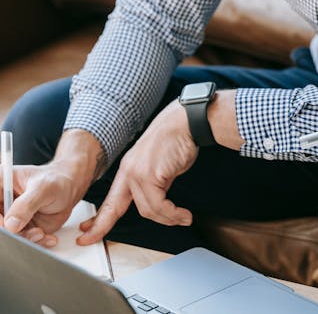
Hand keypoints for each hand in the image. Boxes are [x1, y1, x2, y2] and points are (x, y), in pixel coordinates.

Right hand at [1, 163, 86, 246]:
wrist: (69, 189)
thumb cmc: (56, 181)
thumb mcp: (43, 188)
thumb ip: (27, 204)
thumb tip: (11, 224)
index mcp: (0, 184)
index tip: (8, 226)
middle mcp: (1, 202)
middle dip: (11, 233)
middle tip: (28, 232)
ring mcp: (10, 217)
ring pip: (9, 234)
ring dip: (25, 239)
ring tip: (41, 233)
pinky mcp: (20, 228)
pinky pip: (22, 240)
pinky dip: (35, 242)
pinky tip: (46, 237)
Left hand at [78, 101, 197, 243]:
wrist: (185, 122)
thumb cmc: (177, 139)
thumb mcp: (160, 164)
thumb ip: (156, 182)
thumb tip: (162, 197)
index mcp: (129, 169)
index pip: (111, 199)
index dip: (99, 218)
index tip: (87, 230)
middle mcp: (129, 171)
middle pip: (115, 208)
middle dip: (101, 226)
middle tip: (92, 240)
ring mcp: (138, 173)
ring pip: (147, 209)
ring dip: (168, 219)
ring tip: (182, 218)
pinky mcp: (151, 175)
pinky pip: (160, 205)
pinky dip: (174, 213)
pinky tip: (183, 214)